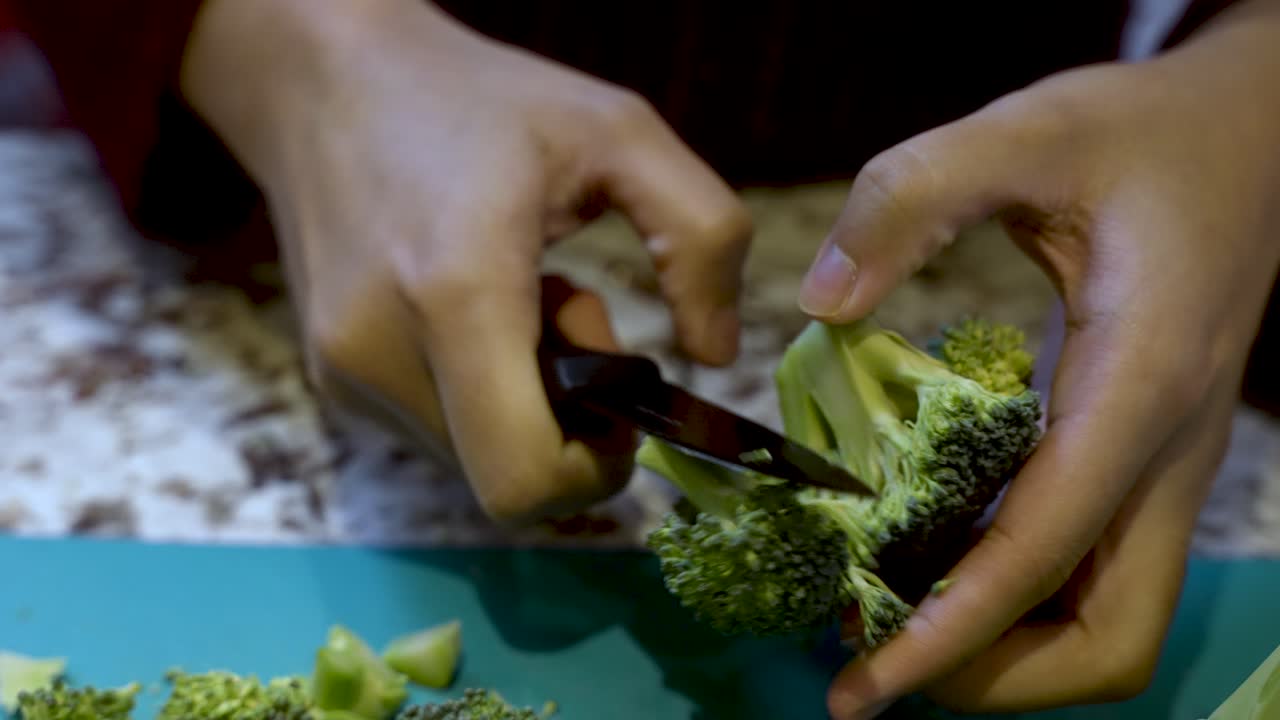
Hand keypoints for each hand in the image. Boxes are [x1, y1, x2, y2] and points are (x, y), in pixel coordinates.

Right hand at [175, 0, 749, 521]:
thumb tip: (717, 357)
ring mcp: (342, 375)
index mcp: (456, 292)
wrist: (323, 78)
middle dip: (567, 427)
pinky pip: (433, 432)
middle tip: (569, 319)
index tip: (620, 402)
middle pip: (506, 483)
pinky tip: (471, 310)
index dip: (595, 472)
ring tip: (518, 301)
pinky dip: (476, 396)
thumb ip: (702, 239)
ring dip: (522, 407)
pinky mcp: (328, 379)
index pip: (524, 478)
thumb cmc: (481, 99)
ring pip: (470, 463)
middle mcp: (382, 352)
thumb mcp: (620, 132)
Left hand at [798, 2, 1279, 715]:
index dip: (955, 630)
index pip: (1049, 549)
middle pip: (1110, 637)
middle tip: (871, 661)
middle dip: (993, 674)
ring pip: (1111, 621)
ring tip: (885, 625)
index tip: (869, 684)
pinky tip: (932, 564)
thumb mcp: (1026, 130)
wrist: (1244, 136)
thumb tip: (821, 300)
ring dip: (1005, 649)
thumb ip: (914, 196)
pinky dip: (1017, 599)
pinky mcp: (1144, 459)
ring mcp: (1165, 465)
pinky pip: (1094, 571)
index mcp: (1140, 383)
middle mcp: (1166, 451)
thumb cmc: (1140, 133)